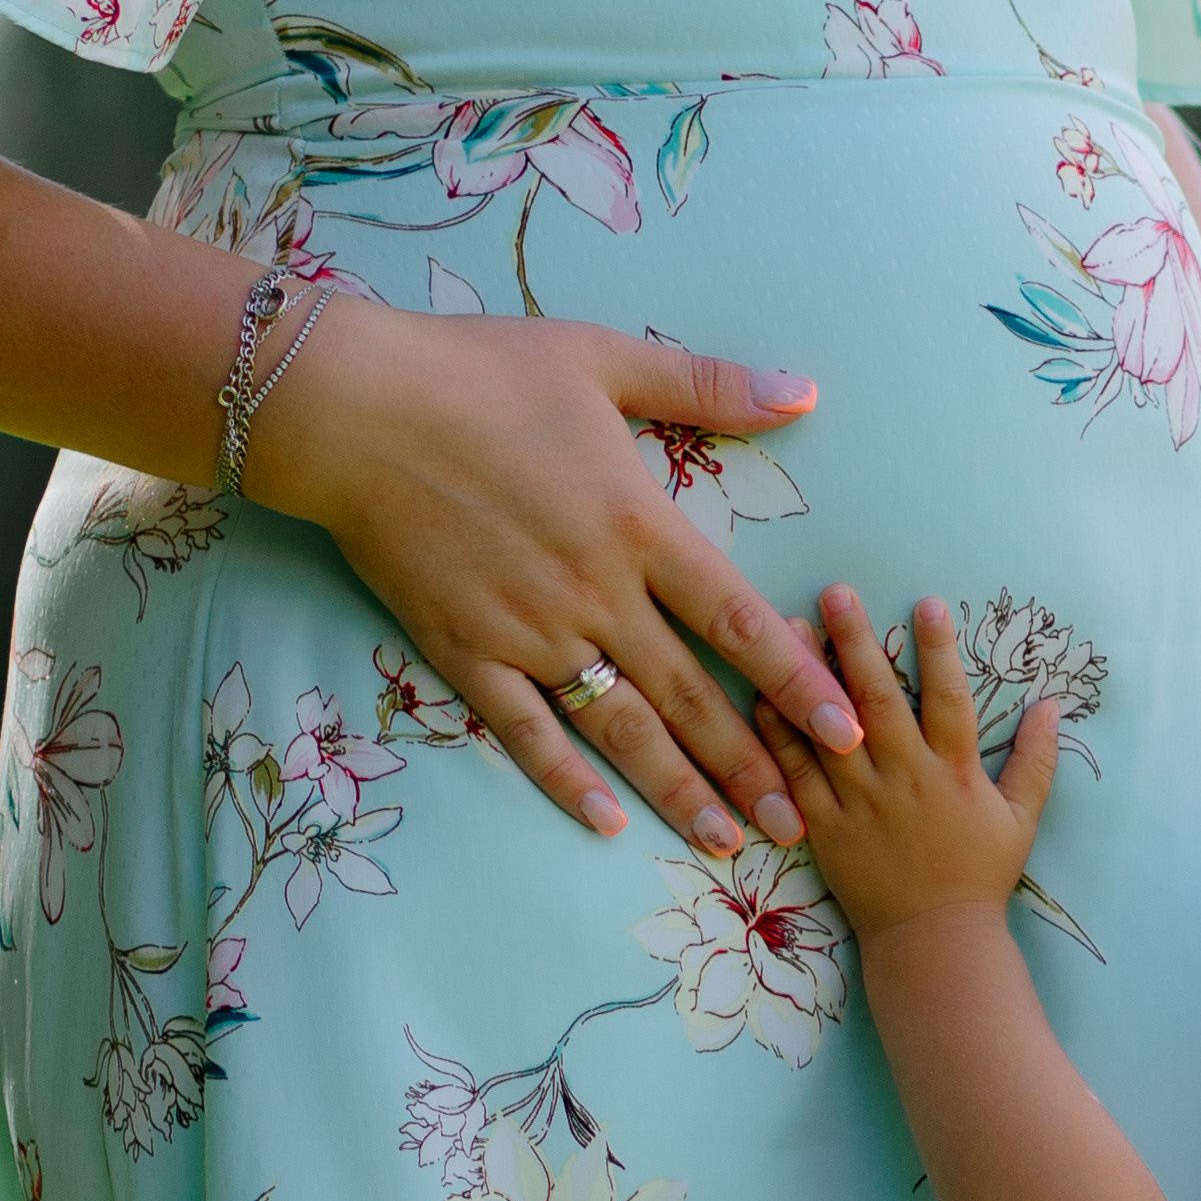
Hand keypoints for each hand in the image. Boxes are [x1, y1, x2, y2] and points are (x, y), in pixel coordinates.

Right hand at [249, 296, 865, 846]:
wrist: (353, 404)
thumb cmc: (478, 371)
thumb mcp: (603, 358)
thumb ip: (708, 387)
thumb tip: (804, 392)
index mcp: (637, 524)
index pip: (737, 623)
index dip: (798, 685)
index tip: (846, 733)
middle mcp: (594, 592)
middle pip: (690, 697)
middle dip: (753, 767)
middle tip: (804, 827)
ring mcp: (529, 631)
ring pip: (621, 728)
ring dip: (679, 790)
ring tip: (728, 843)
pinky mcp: (466, 654)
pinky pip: (527, 733)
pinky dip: (568, 781)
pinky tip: (609, 823)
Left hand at [756, 587, 1058, 943]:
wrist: (933, 942)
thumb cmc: (979, 878)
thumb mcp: (1021, 819)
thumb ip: (1035, 760)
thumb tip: (1051, 705)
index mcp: (953, 773)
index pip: (949, 699)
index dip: (939, 649)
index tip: (927, 603)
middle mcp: (904, 780)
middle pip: (877, 699)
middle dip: (856, 641)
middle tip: (836, 592)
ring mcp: (860, 803)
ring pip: (828, 728)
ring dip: (806, 674)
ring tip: (787, 625)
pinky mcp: (825, 827)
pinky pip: (795, 774)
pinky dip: (777, 734)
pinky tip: (760, 694)